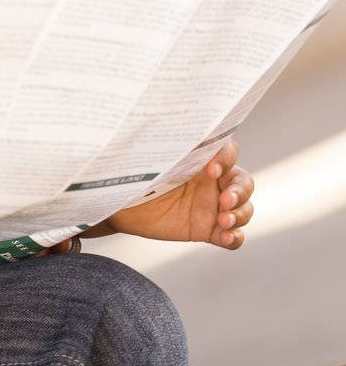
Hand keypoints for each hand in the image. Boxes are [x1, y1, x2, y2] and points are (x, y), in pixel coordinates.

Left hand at [99, 140, 253, 248]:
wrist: (121, 206)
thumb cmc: (136, 175)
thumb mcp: (153, 158)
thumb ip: (172, 147)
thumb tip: (181, 128)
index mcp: (203, 160)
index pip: (229, 153)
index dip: (227, 159)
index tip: (210, 169)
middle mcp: (213, 183)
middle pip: (244, 184)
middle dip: (240, 192)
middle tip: (225, 200)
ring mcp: (213, 207)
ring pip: (244, 210)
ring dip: (240, 215)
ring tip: (223, 221)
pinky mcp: (208, 230)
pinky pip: (233, 236)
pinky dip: (234, 237)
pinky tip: (226, 237)